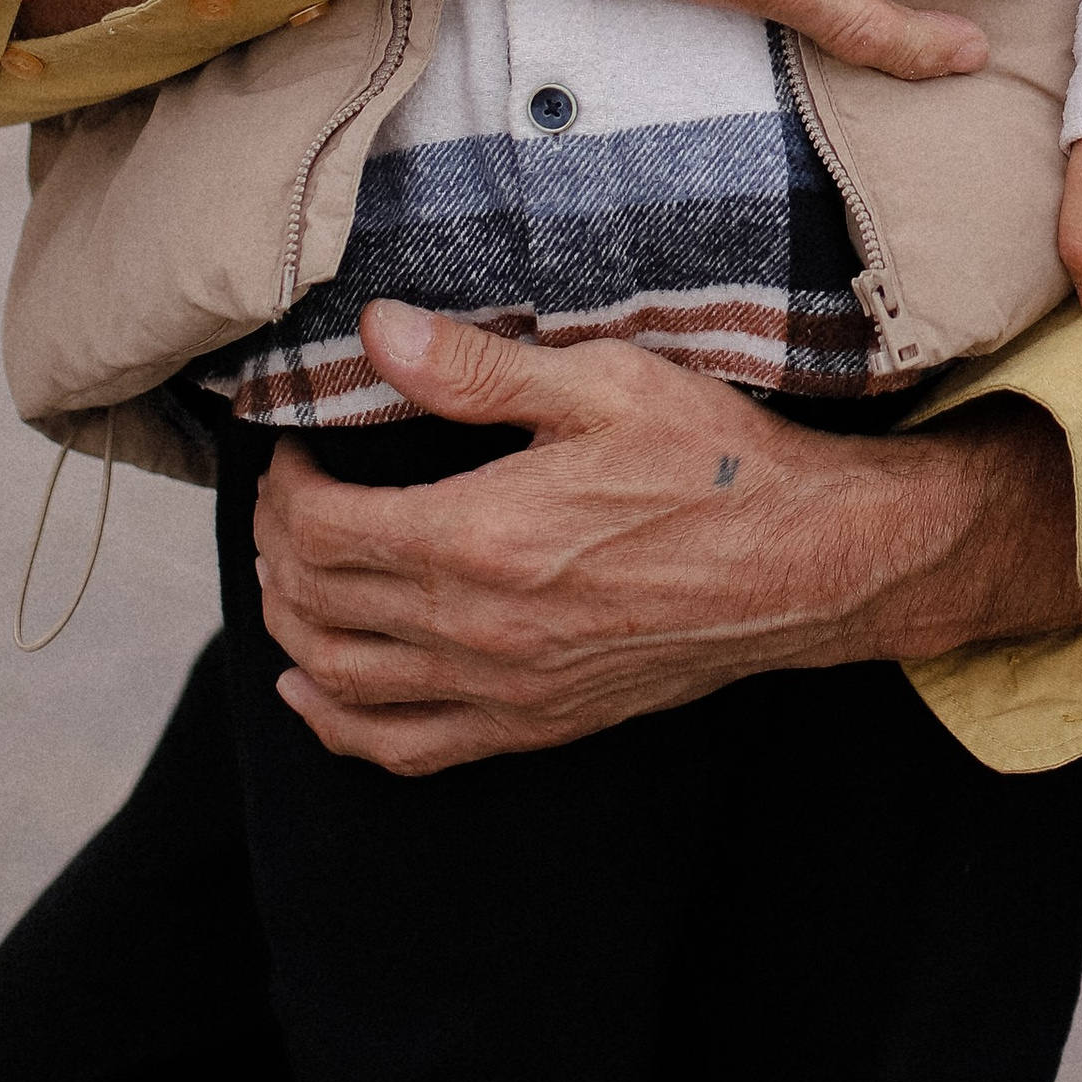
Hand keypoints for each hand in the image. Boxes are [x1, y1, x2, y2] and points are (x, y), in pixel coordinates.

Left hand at [252, 302, 1081, 776]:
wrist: (805, 564)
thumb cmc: (715, 462)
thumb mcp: (604, 384)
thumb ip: (479, 367)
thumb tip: (377, 333)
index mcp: (481, 536)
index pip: (321, 528)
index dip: (286, 484)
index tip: (299, 444)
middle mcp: (477, 628)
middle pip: (317, 604)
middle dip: (277, 546)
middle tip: (289, 494)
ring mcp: (504, 689)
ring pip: (343, 682)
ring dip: (292, 628)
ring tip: (288, 573)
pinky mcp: (534, 725)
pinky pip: (406, 749)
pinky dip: (339, 726)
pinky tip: (313, 692)